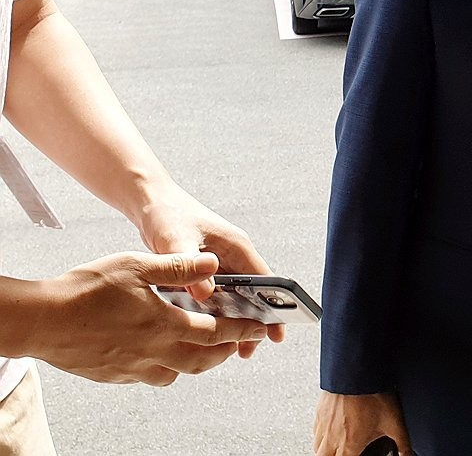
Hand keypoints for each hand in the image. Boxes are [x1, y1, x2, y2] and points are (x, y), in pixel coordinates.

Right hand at [34, 251, 269, 385]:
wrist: (41, 321)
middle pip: (201, 361)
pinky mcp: (112, 374)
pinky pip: (147, 377)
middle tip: (236, 342)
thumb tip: (212, 264)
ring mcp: (131, 368)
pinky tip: (157, 352)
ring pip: (175, 373)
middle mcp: (153, 353)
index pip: (216, 333)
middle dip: (224, 352)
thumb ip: (179, 266)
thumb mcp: (138, 265)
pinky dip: (162, 367)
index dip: (241, 331)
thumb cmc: (86, 291)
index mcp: (165, 326)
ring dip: (194, 361)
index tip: (259, 330)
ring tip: (200, 348)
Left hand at [136, 182, 284, 354]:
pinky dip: (219, 312)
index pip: (266, 280)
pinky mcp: (206, 269)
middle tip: (248, 350)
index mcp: (237, 246)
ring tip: (231, 347)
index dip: (274, 306)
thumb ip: (190, 268)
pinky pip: (220, 295)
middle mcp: (234, 255)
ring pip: (237, 296)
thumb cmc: (167, 215)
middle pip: (254, 293)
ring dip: (236, 319)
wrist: (152, 202)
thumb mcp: (176, 240)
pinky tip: (210, 330)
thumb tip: (205, 297)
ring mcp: (221, 262)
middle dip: (255, 321)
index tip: (277, 332)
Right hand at [314, 391, 410, 455]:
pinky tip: (331, 429)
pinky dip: (321, 435)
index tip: (357, 455)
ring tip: (337, 446)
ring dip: (326, 449)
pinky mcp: (319, 410)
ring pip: (317, 446)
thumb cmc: (372, 394)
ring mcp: (323, 423)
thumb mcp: (394, 422)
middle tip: (344, 452)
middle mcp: (332, 437)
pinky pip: (315, 430)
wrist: (356, 370)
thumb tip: (408, 453)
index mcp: (349, 445)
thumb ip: (403, 443)